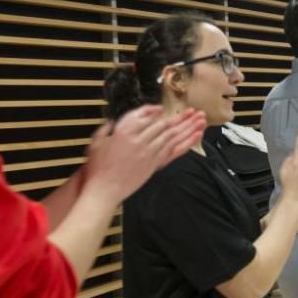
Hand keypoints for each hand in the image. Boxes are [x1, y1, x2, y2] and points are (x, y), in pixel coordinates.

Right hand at [84, 106, 205, 203]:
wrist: (104, 189)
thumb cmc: (98, 167)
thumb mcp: (97, 142)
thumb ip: (106, 128)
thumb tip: (114, 122)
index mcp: (125, 131)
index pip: (145, 116)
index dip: (155, 111)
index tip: (162, 109)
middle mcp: (140, 140)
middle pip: (164, 125)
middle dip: (181, 117)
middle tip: (194, 111)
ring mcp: (149, 153)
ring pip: (173, 136)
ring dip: (188, 127)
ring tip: (201, 119)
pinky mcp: (154, 165)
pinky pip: (174, 152)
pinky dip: (186, 143)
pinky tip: (196, 136)